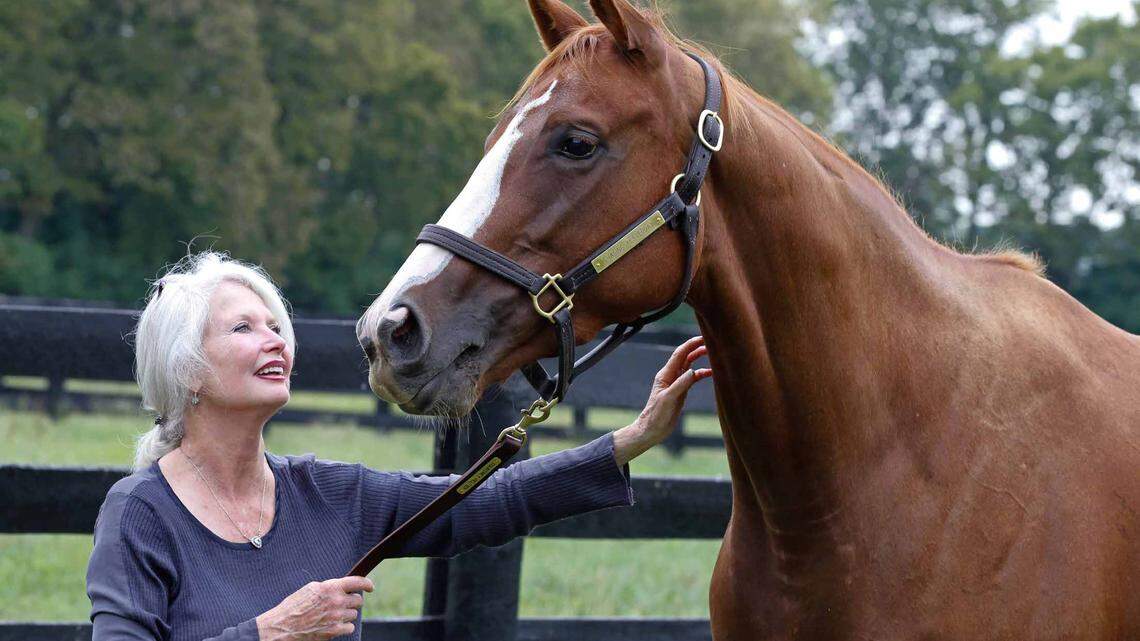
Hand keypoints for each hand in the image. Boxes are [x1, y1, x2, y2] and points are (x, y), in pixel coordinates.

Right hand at [255, 576, 373, 640]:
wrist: (282, 627)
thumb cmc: (293, 607)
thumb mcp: (310, 589)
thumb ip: (328, 587)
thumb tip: (341, 587)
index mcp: (330, 587)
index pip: (357, 581)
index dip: (367, 583)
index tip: (370, 587)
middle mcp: (336, 601)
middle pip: (358, 600)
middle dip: (352, 601)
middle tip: (341, 604)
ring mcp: (336, 617)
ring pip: (353, 614)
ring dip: (346, 614)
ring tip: (332, 615)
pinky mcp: (334, 631)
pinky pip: (350, 627)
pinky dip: (344, 627)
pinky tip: (333, 625)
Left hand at [613, 336, 711, 465]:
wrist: (653, 429)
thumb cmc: (657, 415)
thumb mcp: (668, 399)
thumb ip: (680, 384)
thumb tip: (693, 370)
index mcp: (665, 374)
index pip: (679, 354)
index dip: (690, 344)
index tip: (702, 338)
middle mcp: (671, 376)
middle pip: (685, 357)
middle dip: (696, 348)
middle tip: (711, 343)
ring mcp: (676, 383)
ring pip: (689, 366)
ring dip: (700, 359)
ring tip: (713, 354)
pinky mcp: (681, 391)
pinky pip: (692, 378)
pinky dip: (701, 374)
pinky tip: (711, 373)